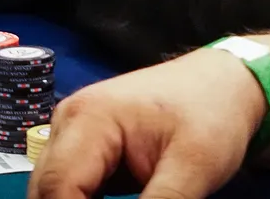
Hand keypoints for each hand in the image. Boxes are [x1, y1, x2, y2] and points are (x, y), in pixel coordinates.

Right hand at [28, 48, 264, 198]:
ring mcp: (72, 133)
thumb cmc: (211, 113)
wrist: (223, 82)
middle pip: (46, 193)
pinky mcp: (84, 148)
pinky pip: (69, 188)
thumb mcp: (194, 168)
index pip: (57, 190)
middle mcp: (68, 122)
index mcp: (89, 118)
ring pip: (52, 193)